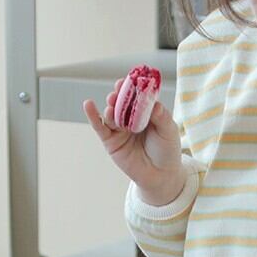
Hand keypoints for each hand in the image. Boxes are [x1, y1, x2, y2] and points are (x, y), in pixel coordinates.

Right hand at [83, 80, 185, 203]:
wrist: (161, 176)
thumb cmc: (167, 151)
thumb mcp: (169, 131)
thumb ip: (161, 116)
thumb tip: (153, 104)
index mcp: (145, 111)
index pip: (137, 95)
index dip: (133, 87)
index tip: (130, 80)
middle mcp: (131, 118)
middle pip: (122, 102)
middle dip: (119, 95)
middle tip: (119, 90)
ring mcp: (119, 129)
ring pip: (111, 113)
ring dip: (110, 107)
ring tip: (112, 105)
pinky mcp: (110, 141)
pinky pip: (99, 126)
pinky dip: (92, 116)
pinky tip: (88, 105)